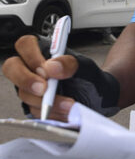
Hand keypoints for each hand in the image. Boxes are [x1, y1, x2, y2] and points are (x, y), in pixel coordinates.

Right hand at [1, 34, 119, 118]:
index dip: (31, 56)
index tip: (47, 70)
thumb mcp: (84, 66)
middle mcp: (32, 69)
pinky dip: (50, 113)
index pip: (26, 45)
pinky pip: (33, 111)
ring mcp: (30, 88)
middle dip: (26, 80)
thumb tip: (52, 67)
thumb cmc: (88, 78)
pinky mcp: (34, 106)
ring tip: (68, 104)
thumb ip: (69, 63)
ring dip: (45, 101)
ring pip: (23, 93)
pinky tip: (65, 112)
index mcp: (42, 53)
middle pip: (12, 67)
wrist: (98, 97)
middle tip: (44, 89)